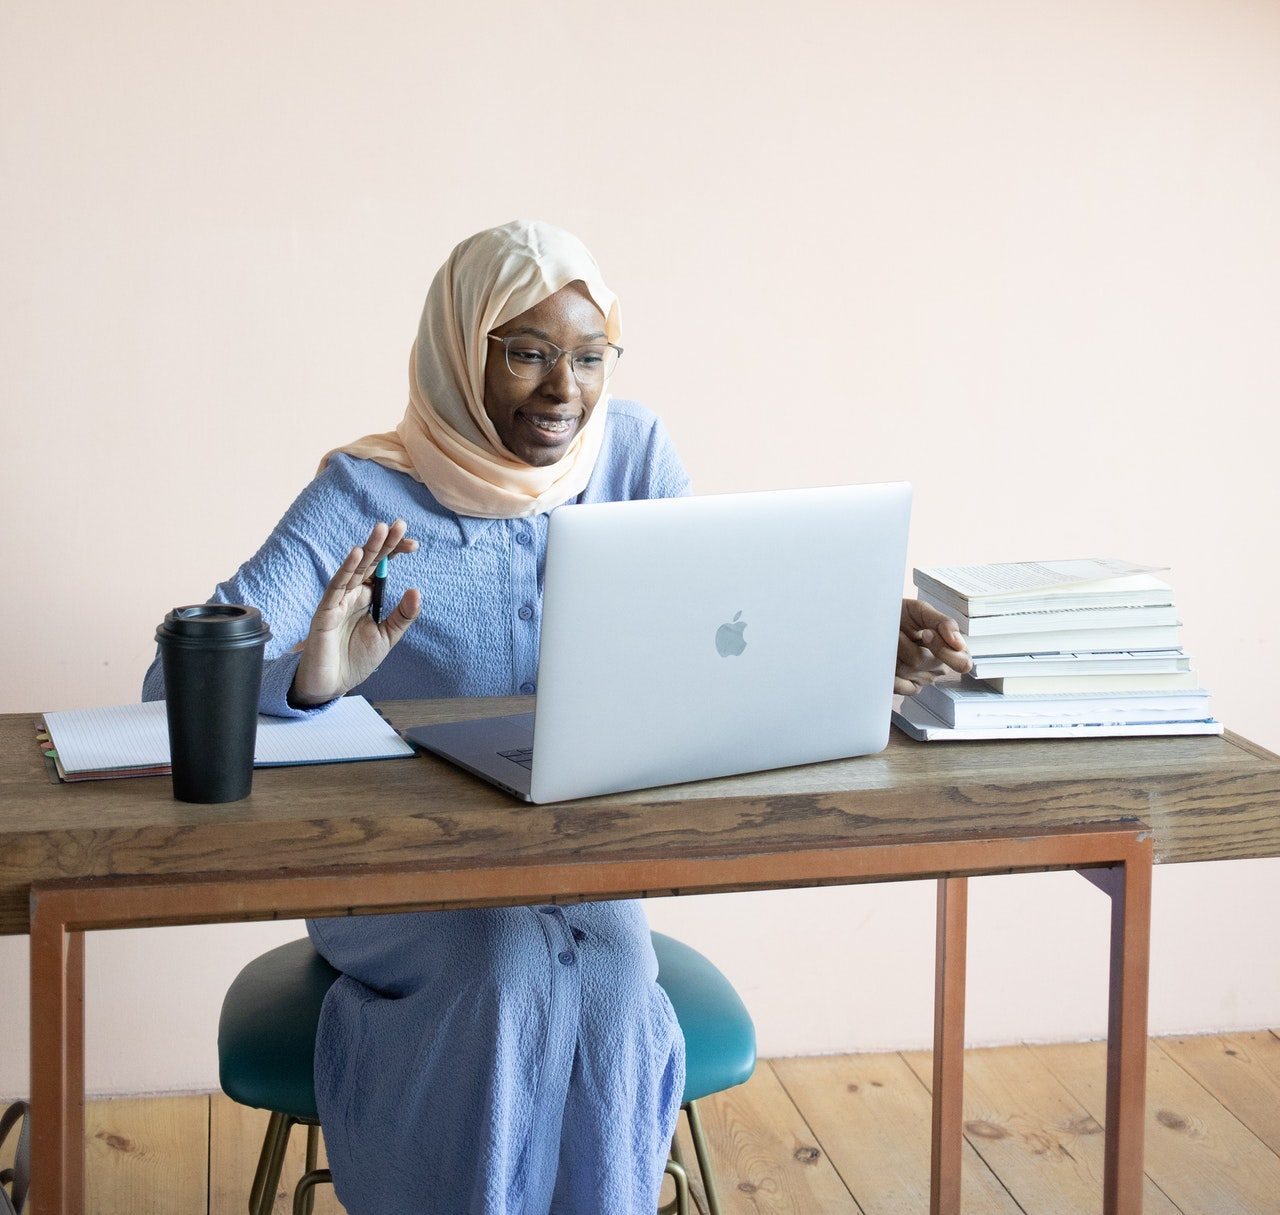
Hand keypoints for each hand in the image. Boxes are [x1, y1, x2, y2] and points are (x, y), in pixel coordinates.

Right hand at [290, 520, 421, 706]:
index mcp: (369, 597)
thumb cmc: (357, 659)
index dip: (396, 554)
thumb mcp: (387, 636)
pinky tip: (356, 554)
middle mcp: (354, 593)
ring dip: (368, 549)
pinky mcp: (326, 611)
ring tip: (381, 530)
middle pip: (370, 562)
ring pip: (354, 568)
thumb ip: (402, 615)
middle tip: (399, 524)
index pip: (383, 568)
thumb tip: (416, 590)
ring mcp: (339, 600)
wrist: (332, 684)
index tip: (415, 544)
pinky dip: (346, 569)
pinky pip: (336, 586)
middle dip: (385, 543)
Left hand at [896, 598, 971, 695]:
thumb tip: (957, 643)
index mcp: (952, 649)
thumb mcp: (922, 611)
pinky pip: (901, 686)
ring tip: (891, 640)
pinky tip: (888, 657)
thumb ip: (944, 623)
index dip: (942, 649)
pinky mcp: (907, 687)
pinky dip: (891, 670)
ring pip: (908, 670)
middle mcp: (939, 666)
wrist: (877, 619)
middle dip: (908, 644)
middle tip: (899, 633)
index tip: (926, 633)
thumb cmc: (901, 614)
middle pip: (926, 663)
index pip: (962, 663)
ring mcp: (923, 678)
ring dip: (894, 651)